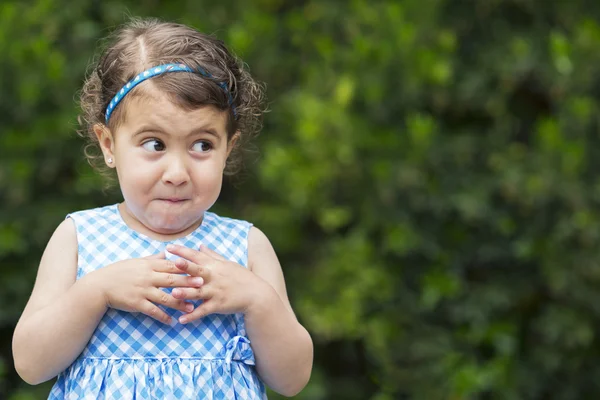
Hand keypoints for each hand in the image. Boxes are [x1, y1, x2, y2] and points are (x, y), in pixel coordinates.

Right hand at [89, 252, 203, 323]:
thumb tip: (166, 253)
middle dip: (188, 282)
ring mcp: (142, 290)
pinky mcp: (136, 303)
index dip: (186, 267)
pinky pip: (152, 311)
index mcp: (149, 265)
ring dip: (179, 303)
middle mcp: (147, 277)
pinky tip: (171, 321)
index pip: (171, 265)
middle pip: (171, 280)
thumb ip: (153, 258)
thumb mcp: (137, 261)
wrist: (100, 285)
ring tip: (191, 307)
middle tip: (202, 285)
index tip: (200, 268)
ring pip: (164, 297)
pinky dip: (162, 316)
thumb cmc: (119, 271)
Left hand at [166, 244, 265, 323]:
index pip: (197, 256)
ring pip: (198, 292)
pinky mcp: (218, 305)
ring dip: (186, 293)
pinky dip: (192, 316)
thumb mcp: (227, 263)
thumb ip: (211, 255)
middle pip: (197, 271)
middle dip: (186, 267)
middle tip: (174, 263)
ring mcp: (215, 292)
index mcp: (214, 266)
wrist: (256, 294)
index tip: (169, 247)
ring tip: (173, 294)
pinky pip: (203, 311)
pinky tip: (181, 320)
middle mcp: (214, 277)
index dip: (183, 251)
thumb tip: (200, 245)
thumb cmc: (241, 277)